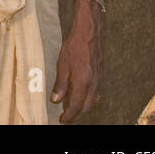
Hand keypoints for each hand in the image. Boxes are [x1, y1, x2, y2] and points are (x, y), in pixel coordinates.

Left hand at [52, 4, 101, 121]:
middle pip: (86, 106)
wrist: (89, 32)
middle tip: (66, 119)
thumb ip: (61, 83)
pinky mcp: (99, 74)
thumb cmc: (74, 46)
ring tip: (73, 111)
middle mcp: (93, 83)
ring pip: (92, 100)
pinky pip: (95, 92)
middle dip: (77, 115)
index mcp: (83, 82)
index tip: (63, 121)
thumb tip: (56, 100)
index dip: (70, 115)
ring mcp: (98, 79)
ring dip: (83, 108)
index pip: (76, 105)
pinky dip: (89, 99)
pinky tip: (83, 98)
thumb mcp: (63, 64)